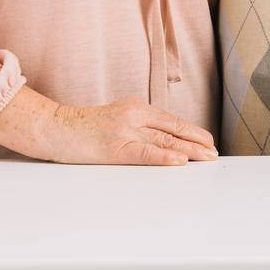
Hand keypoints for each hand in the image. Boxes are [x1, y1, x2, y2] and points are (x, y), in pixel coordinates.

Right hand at [46, 97, 217, 166]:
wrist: (55, 127)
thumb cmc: (83, 128)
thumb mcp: (116, 118)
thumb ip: (137, 126)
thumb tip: (162, 142)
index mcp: (136, 108)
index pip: (171, 121)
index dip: (192, 131)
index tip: (207, 141)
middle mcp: (134, 115)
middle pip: (172, 130)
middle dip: (197, 142)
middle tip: (214, 152)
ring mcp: (125, 130)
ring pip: (164, 141)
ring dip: (189, 151)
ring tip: (207, 157)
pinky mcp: (114, 147)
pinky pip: (145, 153)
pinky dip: (165, 157)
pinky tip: (180, 161)